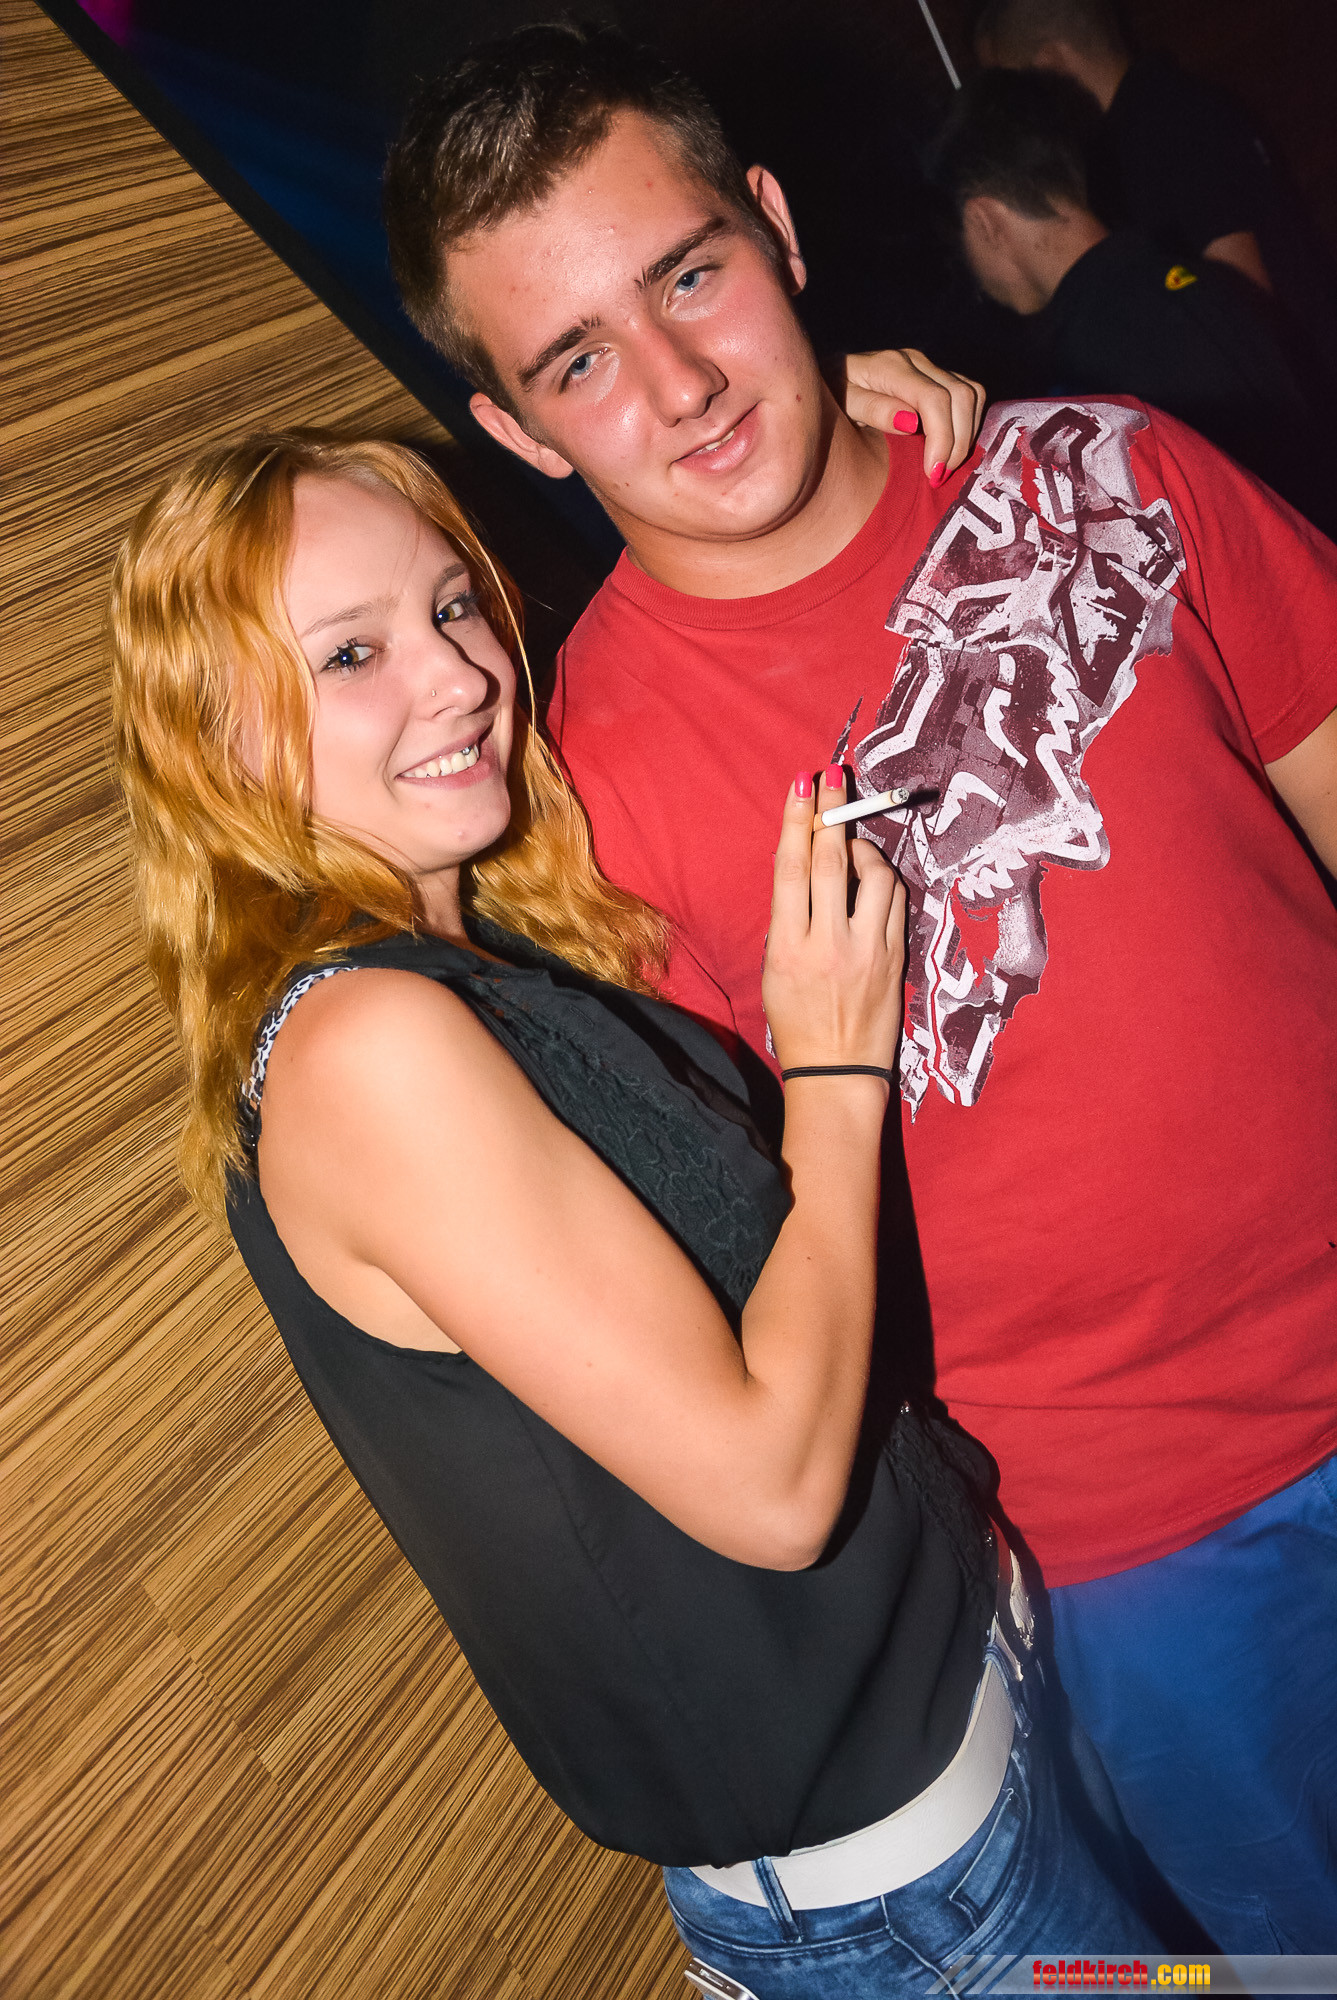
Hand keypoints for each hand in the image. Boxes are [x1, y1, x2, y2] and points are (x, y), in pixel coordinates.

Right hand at [762, 768, 906, 1075]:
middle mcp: (828, 942)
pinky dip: (882, 877)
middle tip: (832, 778)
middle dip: (832, 812)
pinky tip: (872, 874)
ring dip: (861, 847)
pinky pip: (894, 901)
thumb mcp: (775, 970)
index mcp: (789, 946)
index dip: (798, 821)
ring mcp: (866, 949)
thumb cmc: (796, 1022)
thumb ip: (787, 919)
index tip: (803, 786)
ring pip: (872, 875)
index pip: (792, 868)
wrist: (836, 1072)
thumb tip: (800, 864)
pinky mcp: (894, 957)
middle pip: (831, 860)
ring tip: (851, 843)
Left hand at [834, 346, 985, 484]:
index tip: (932, 473)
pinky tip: (952, 450)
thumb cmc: (829, 398)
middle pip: (961, 396)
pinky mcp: (937, 376)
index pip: (934, 399)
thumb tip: (910, 423)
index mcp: (889, 367)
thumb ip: (873, 410)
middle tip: (939, 477)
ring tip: (945, 467)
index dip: (941, 439)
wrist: (827, 381)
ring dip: (967, 435)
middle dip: (957, 442)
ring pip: (972, 395)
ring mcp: (928, 366)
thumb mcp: (841, 406)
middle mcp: (915, 360)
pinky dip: (969, 425)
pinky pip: (970, 396)